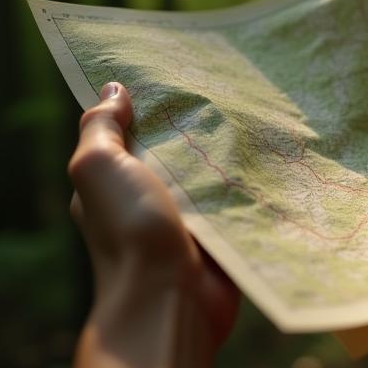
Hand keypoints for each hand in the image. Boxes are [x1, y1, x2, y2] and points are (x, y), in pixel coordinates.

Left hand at [68, 82, 238, 367]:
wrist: (169, 297)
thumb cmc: (130, 228)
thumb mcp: (100, 166)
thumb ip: (101, 128)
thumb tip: (113, 89)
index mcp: (112, 182)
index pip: (127, 134)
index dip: (145, 105)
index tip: (173, 70)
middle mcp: (146, 198)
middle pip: (170, 149)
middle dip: (192, 123)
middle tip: (224, 82)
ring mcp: (183, 217)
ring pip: (204, 172)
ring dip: (223, 151)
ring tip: (253, 108)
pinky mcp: (216, 232)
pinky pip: (230, 197)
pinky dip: (244, 179)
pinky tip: (268, 151)